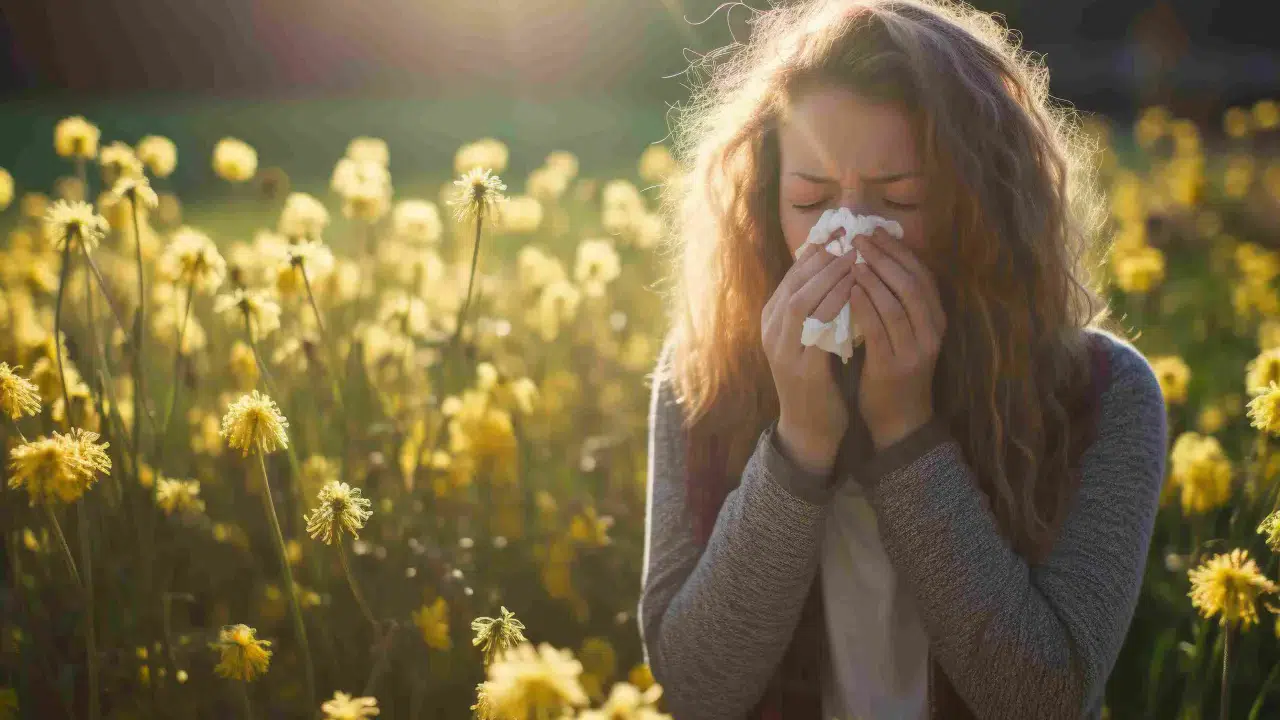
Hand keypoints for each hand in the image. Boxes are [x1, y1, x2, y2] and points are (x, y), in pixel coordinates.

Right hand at [761, 233, 859, 473]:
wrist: (808, 427)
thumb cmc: (816, 379)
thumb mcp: (810, 337)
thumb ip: (816, 306)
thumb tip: (836, 267)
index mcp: (772, 320)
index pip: (792, 275)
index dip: (816, 252)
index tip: (842, 232)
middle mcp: (772, 331)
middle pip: (794, 282)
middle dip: (823, 257)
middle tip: (850, 238)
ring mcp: (783, 349)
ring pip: (801, 300)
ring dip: (829, 277)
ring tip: (855, 258)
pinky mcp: (801, 368)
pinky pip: (817, 329)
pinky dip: (836, 306)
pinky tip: (855, 293)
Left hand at [849, 228, 946, 450]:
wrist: (899, 419)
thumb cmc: (895, 368)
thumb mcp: (904, 331)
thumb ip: (895, 300)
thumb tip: (874, 259)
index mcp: (935, 319)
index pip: (921, 274)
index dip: (899, 250)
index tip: (875, 231)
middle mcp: (931, 331)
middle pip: (910, 283)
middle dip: (884, 257)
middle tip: (859, 238)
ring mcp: (915, 350)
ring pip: (896, 303)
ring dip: (873, 277)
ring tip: (851, 258)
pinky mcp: (893, 367)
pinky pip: (879, 330)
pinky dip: (864, 306)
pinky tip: (849, 290)